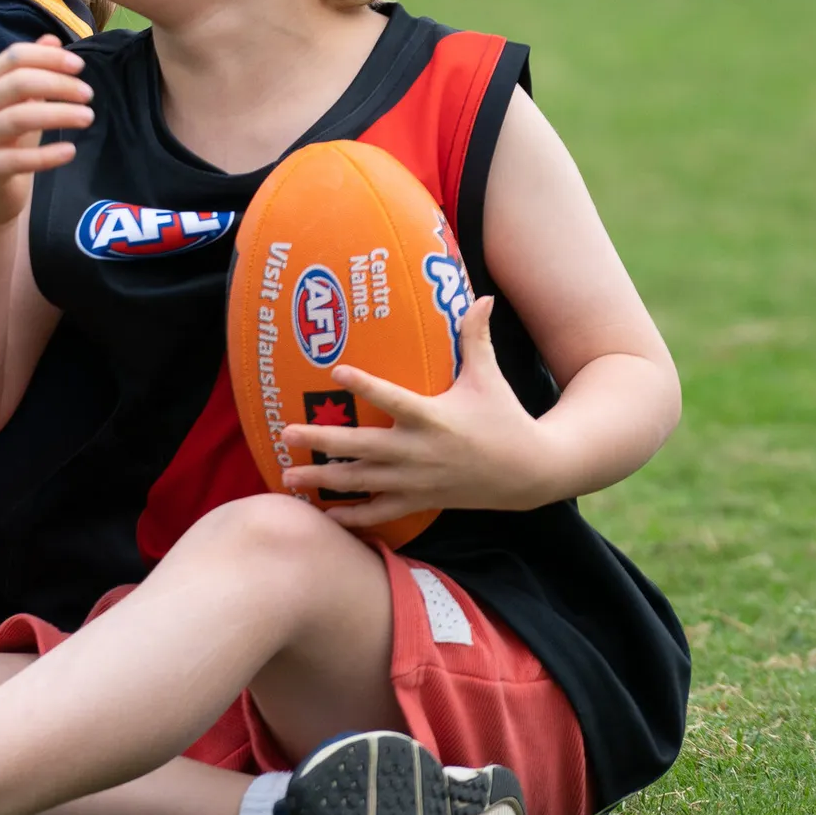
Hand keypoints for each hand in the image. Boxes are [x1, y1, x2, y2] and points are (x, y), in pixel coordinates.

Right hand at [0, 36, 94, 227]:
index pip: (14, 57)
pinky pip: (17, 159)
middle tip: (89, 94)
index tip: (79, 66)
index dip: (48, 58)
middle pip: (17, 82)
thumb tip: (52, 40)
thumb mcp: (20, 105)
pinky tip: (70, 151)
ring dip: (58, 114)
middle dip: (58, 84)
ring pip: (18, 117)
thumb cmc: (7, 144)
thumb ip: (33, 73)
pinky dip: (47, 155)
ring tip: (87, 117)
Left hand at [277, 299, 563, 527]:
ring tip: (287, 478)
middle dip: (322, 442)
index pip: (393, 398)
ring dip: (324, 481)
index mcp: (434, 417)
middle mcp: (420, 451)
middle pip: (363, 447)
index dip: (365, 385)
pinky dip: (353, 518)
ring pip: (363, 483)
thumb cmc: (506, 419)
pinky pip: (381, 512)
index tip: (336, 371)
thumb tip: (482, 296)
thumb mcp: (489, 378)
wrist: (531, 473)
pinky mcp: (421, 501)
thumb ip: (476, 339)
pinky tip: (324, 515)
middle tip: (284, 434)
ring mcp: (417, 481)